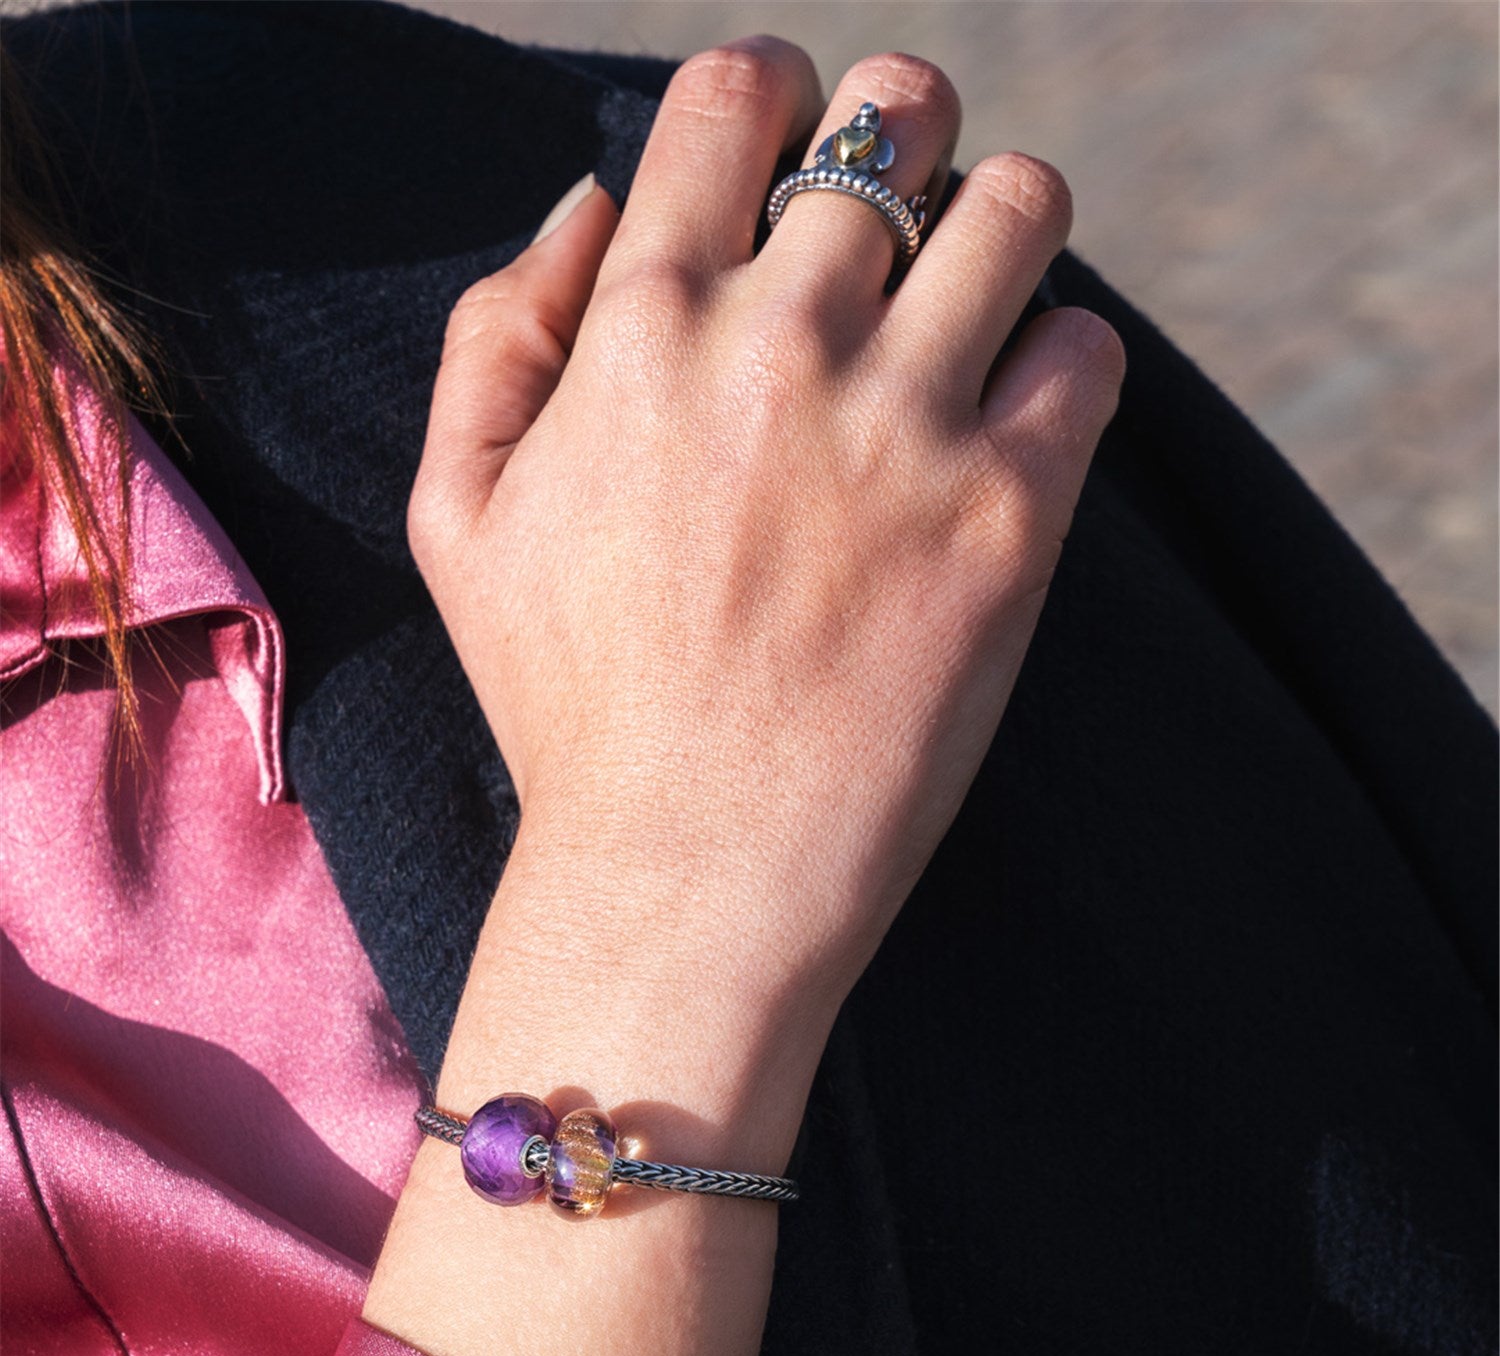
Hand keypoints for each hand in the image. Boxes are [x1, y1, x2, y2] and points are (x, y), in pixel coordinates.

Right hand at [371, 45, 1123, 1355]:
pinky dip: (1066, 358)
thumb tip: (587, 204)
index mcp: (640, 332)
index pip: (733, 98)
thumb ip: (496, 338)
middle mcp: (779, 349)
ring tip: (977, 292)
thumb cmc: (569, 707)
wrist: (691, 874)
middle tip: (900, 202)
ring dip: (1004, 223)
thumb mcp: (458, 521)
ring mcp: (903, 428)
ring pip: (1017, 208)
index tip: (792, 133)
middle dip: (901, 134)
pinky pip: (1088, 353)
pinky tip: (1019, 414)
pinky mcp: (1008, 519)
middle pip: (896, 121)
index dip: (773, 89)